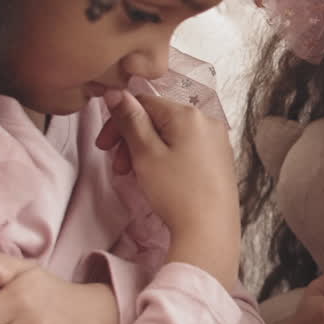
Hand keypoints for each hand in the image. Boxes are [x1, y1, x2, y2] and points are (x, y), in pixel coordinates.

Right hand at [95, 89, 239, 281]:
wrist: (210, 230)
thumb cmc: (177, 192)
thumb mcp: (146, 153)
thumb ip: (130, 120)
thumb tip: (116, 92)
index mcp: (189, 114)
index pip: (144, 103)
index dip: (119, 122)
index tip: (104, 145)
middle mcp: (208, 121)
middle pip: (158, 119)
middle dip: (131, 139)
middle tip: (118, 166)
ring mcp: (217, 141)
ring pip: (171, 136)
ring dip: (146, 151)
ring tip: (134, 175)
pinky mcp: (220, 161)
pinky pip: (186, 149)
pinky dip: (166, 158)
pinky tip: (156, 178)